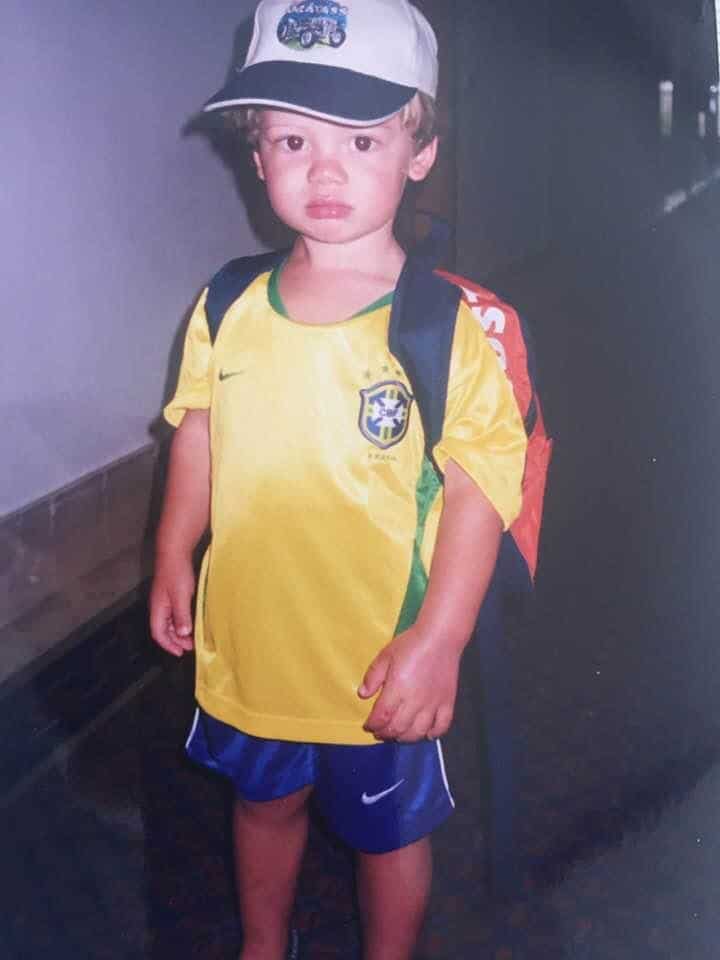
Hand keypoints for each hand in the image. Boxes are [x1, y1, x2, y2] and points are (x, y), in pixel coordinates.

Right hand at [149, 556, 195, 656]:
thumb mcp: (181, 596)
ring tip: (191, 636)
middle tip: (190, 646)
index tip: (181, 652)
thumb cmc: (176, 571)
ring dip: (179, 631)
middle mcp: (158, 606)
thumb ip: (181, 615)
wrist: (174, 551)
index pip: (158, 633)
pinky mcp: (170, 593)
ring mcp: (164, 600)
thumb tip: (182, 633)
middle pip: (163, 629)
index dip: (169, 645)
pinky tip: (190, 620)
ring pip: (169, 622)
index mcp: (158, 608)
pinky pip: (174, 613)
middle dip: (175, 640)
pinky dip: (181, 620)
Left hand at [358, 626, 461, 741]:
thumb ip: (373, 676)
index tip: (368, 726)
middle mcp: (415, 701)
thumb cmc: (412, 643)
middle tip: (380, 732)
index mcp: (397, 689)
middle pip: (398, 728)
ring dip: (405, 738)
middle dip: (386, 734)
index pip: (382, 716)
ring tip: (398, 735)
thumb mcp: (386, 655)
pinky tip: (425, 733)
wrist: (440, 637)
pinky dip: (433, 734)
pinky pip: (441, 726)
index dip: (373, 725)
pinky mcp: (448, 702)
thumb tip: (362, 694)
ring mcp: (433, 704)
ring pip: (418, 732)